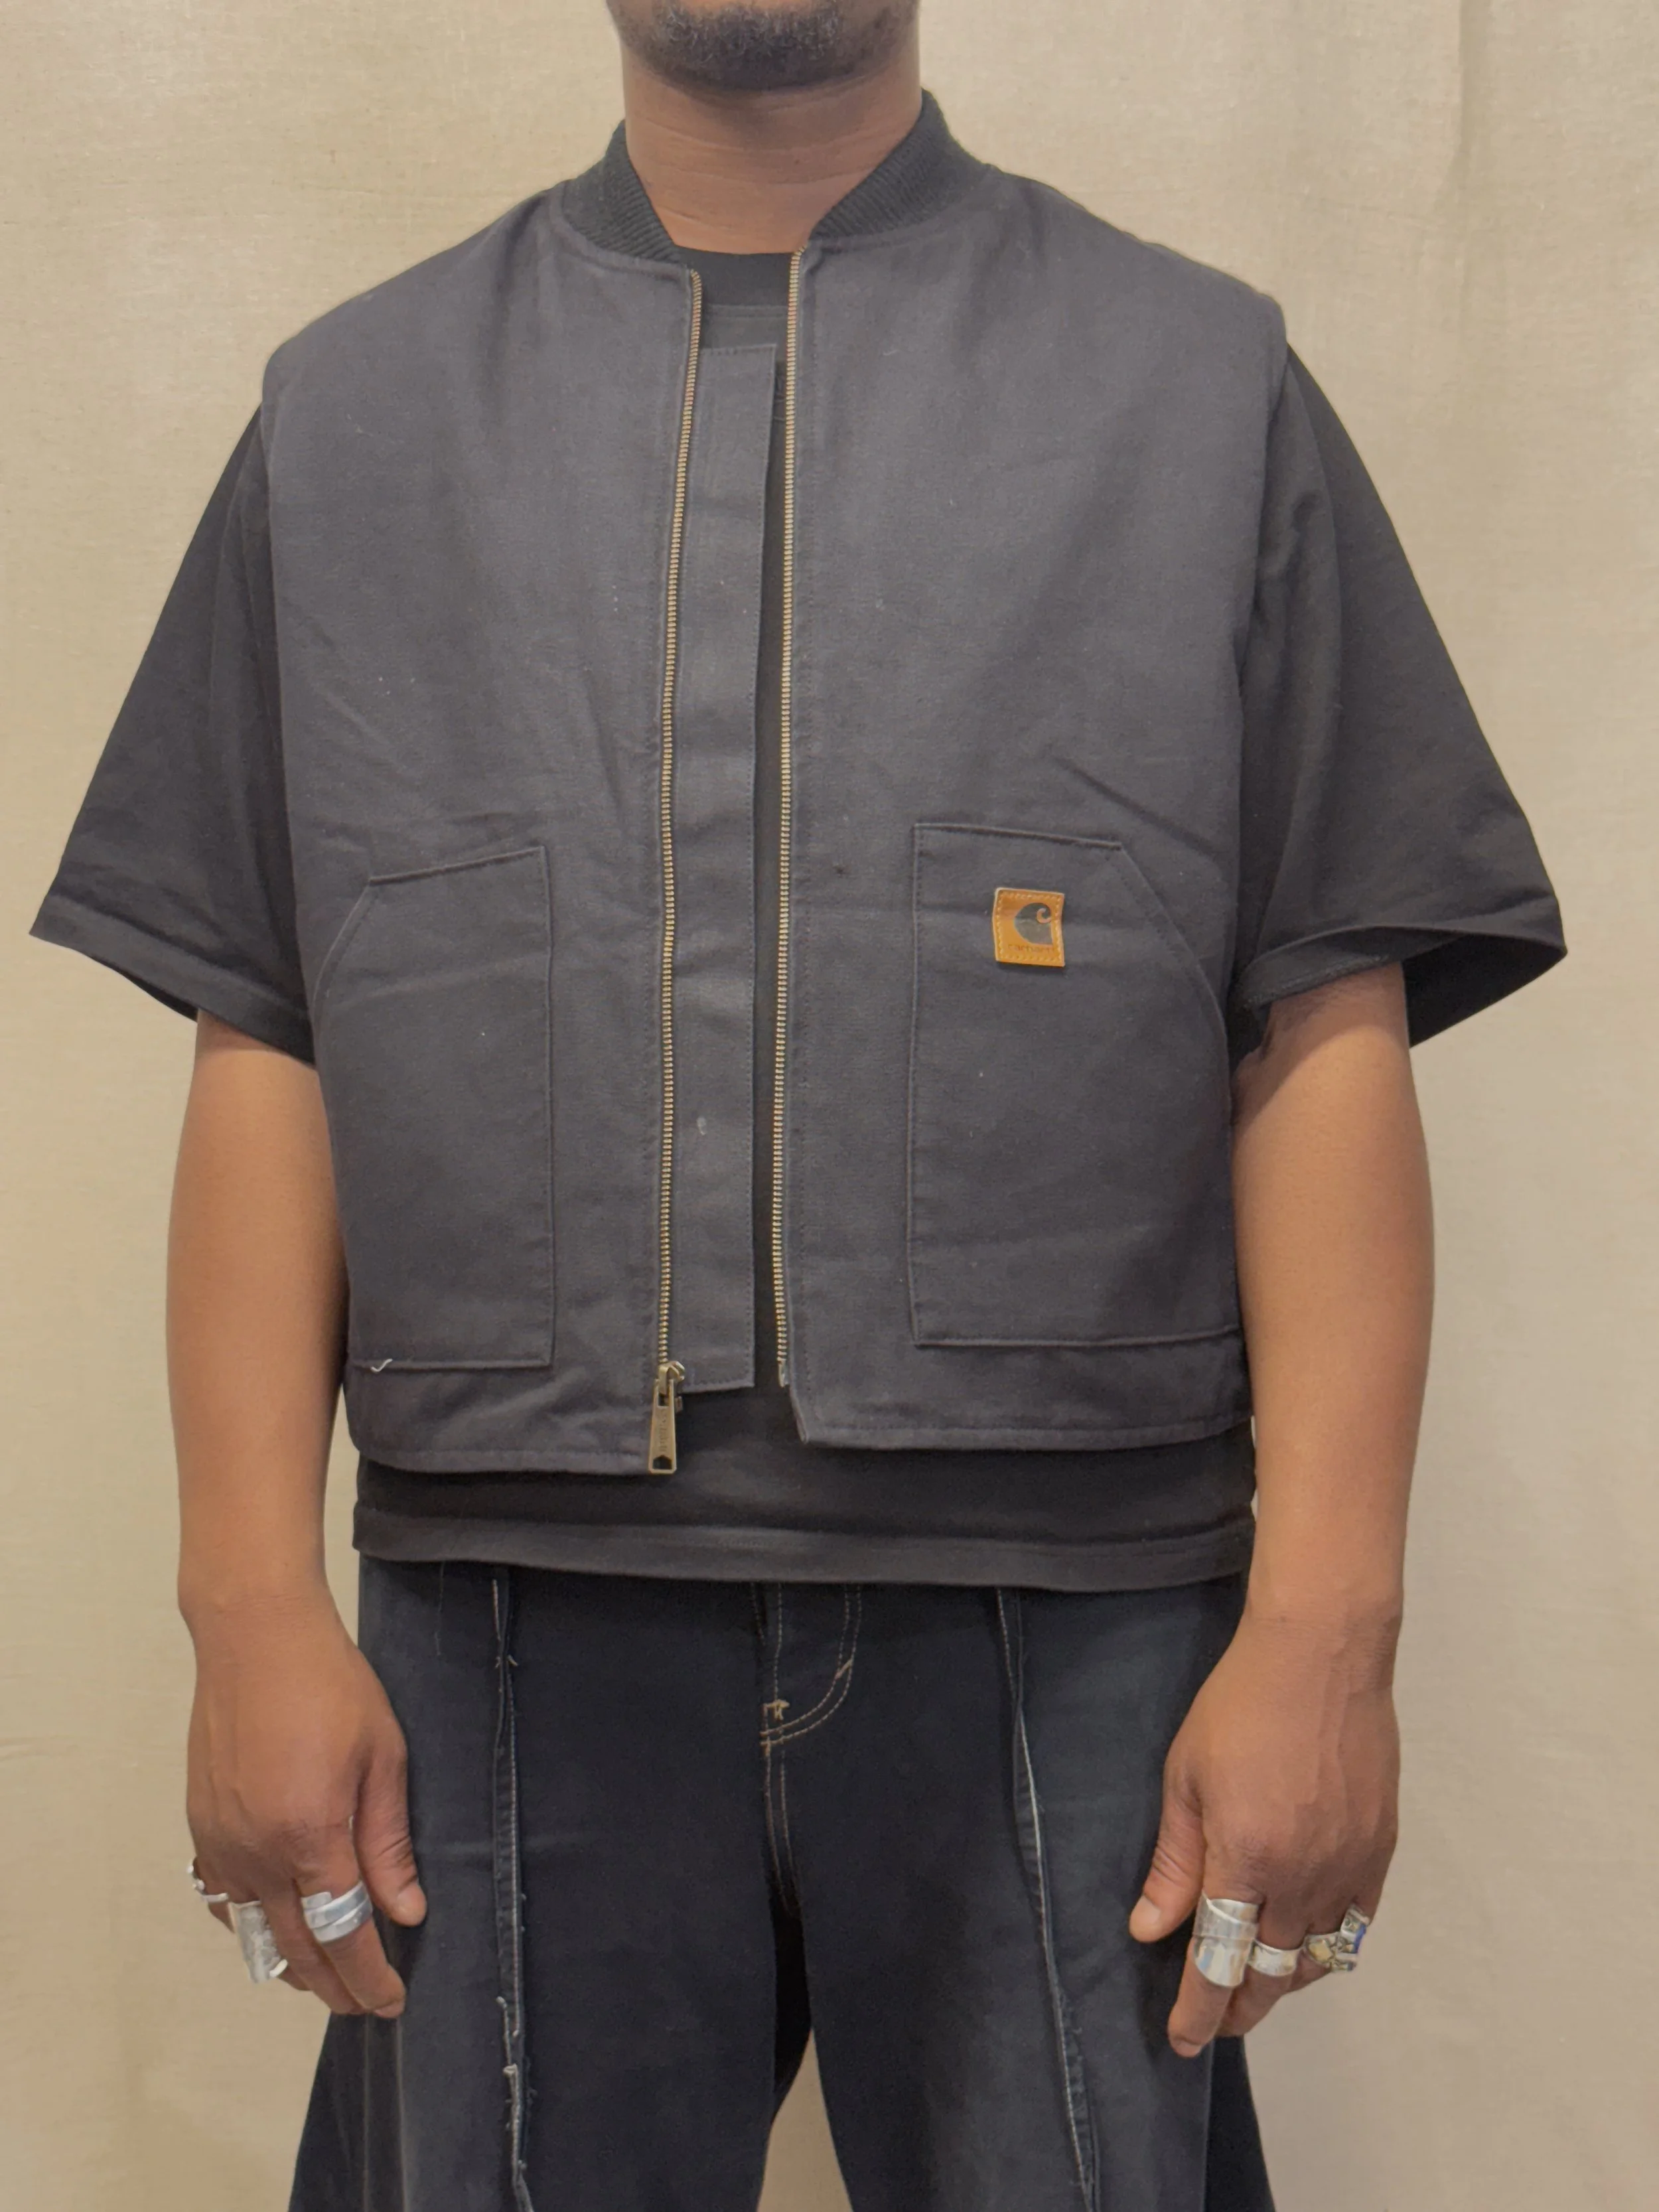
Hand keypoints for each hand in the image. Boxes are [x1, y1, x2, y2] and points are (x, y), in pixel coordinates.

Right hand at [186, 1589, 425, 2016]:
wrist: (257, 1637)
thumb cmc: (328, 1685)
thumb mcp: (382, 1757)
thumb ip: (388, 1842)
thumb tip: (405, 1911)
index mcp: (310, 1835)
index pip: (344, 1933)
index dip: (369, 1975)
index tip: (392, 2001)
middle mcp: (258, 1851)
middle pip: (297, 1948)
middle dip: (335, 1985)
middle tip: (366, 2003)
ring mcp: (223, 1842)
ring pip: (255, 1933)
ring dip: (291, 1966)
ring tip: (326, 1982)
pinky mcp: (201, 1826)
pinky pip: (223, 1899)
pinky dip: (250, 1927)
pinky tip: (272, 1932)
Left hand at [1128, 1603, 1398, 2055]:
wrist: (1321, 1656)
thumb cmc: (1242, 1704)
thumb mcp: (1185, 1778)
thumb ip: (1173, 1861)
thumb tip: (1150, 1929)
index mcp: (1246, 1858)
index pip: (1219, 1960)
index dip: (1198, 2009)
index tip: (1181, 2039)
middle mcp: (1303, 1874)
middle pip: (1272, 1973)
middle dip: (1239, 2007)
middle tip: (1214, 2021)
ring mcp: (1348, 1865)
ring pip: (1316, 1958)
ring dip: (1284, 1983)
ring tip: (1255, 1985)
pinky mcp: (1379, 1849)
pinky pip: (1355, 1924)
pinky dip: (1327, 1948)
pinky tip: (1305, 1945)